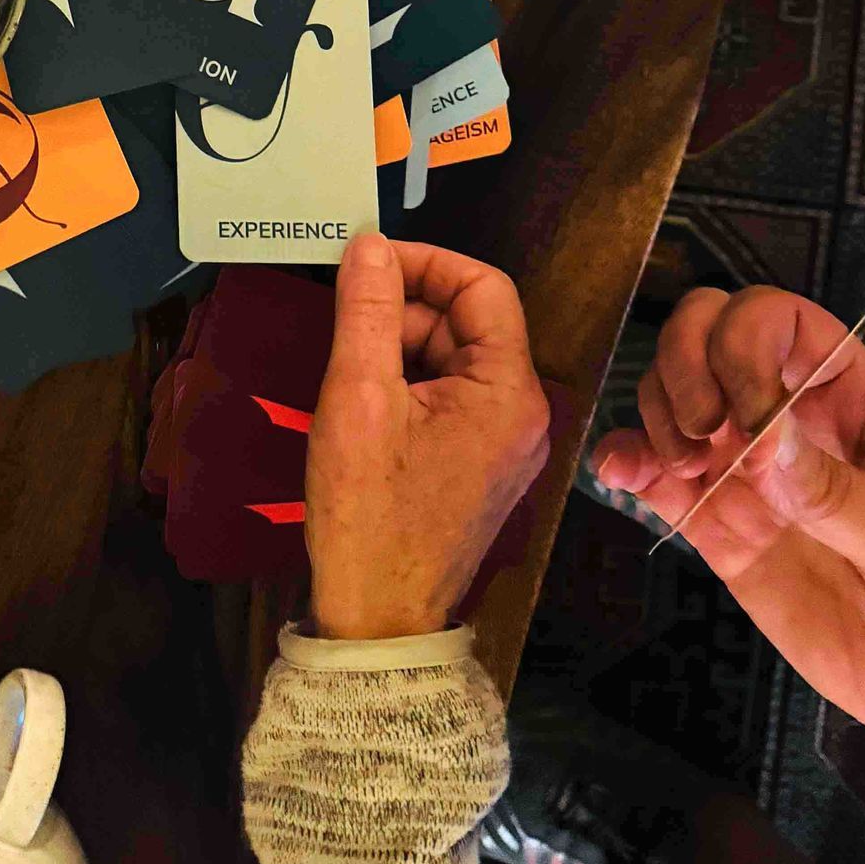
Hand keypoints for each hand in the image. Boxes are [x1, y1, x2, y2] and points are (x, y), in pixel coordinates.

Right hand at [305, 235, 549, 640]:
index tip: (366, 263)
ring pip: (452, 359)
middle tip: (343, 322)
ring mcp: (504, 444)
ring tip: (346, 370)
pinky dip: (406, 385)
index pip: (483, 287)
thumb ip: (368, 311)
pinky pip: (448, 398)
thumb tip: (369, 244)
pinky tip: (362, 404)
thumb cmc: (370, 512)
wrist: (378, 619)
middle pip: (467, 323)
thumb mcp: (359, 398)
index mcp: (508, 392)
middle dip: (404, 310)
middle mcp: (522, 414)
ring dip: (399, 348)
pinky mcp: (479, 466)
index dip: (425, 263)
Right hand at [591, 288, 864, 829]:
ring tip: (682, 475)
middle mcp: (793, 422)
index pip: (783, 323)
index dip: (748, 344)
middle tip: (700, 434)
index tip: (748, 418)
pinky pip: (658, 478)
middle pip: (712, 336)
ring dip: (657, 414)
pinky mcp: (721, 531)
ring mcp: (752, 474)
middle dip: (686, 363)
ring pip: (675, 396)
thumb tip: (758, 435)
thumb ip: (839, 494)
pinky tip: (617, 474)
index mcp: (856, 403)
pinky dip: (625, 463)